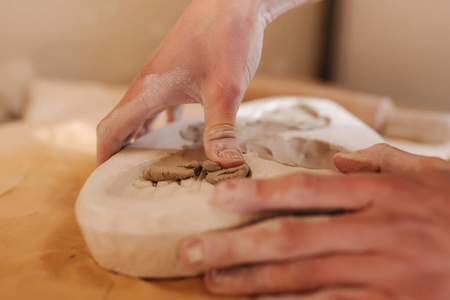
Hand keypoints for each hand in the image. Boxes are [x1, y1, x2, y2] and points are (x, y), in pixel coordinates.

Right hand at [96, 0, 265, 165]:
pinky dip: (161, 123)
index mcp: (148, 90)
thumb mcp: (225, 90)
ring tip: (146, 163)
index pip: (111, 130)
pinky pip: (160, 104)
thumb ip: (222, 130)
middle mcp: (148, 84)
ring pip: (140, 114)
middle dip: (118, 153)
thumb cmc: (226, 37)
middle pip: (120, 124)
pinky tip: (176, 134)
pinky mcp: (177, 73)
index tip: (103, 182)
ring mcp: (161, 77)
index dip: (103, 157)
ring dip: (139, 138)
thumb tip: (226, 166)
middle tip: (125, 181)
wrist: (234, 0)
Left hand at [179, 144, 449, 298]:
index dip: (257, 195)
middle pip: (291, 239)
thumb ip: (382, 163)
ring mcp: (386, 275)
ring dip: (253, 284)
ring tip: (214, 282)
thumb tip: (341, 161)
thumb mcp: (429, 174)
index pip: (305, 191)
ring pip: (304, 281)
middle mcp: (377, 233)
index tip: (217, 199)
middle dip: (236, 246)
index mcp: (381, 194)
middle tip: (193, 250)